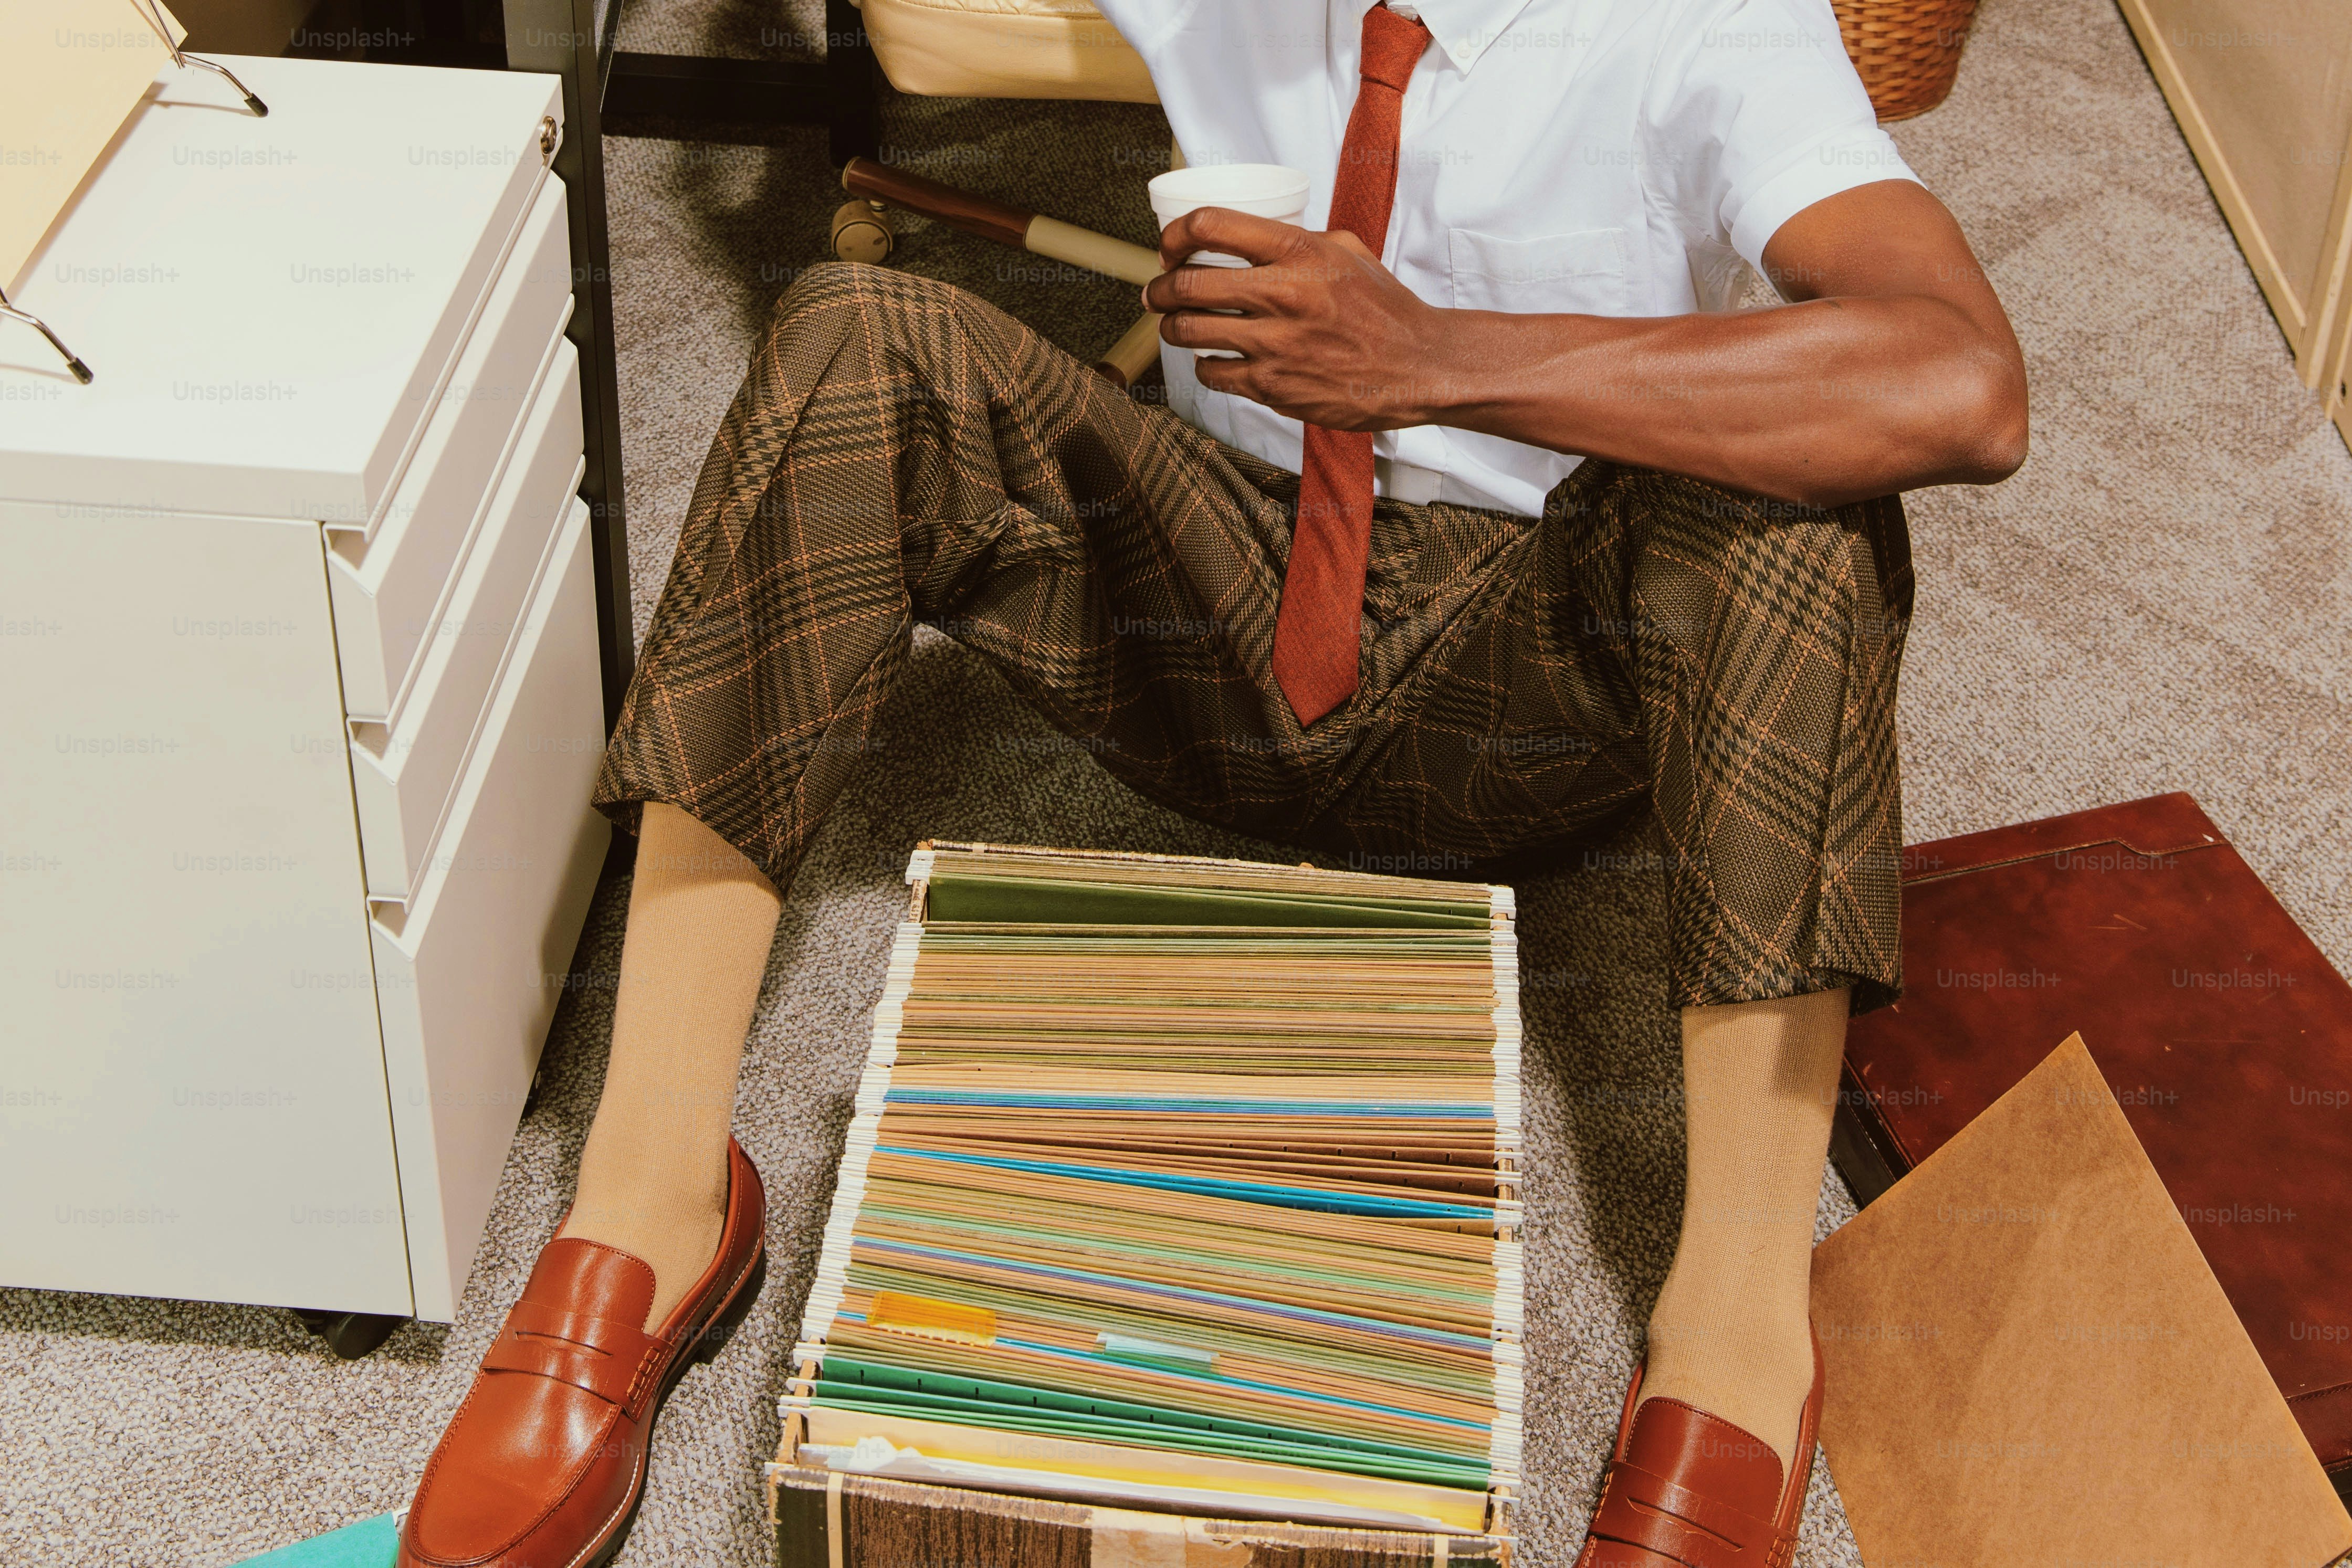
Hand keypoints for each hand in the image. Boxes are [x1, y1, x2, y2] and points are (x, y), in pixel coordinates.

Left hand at [1141, 207, 1449, 430]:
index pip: (1211, 225)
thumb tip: (1247, 238)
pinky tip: (1212, 360)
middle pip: (1187, 284)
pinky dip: (1204, 366)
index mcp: (1299, 252)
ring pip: (1189, 331)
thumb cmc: (1384, 310)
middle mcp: (1283, 295)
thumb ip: (1296, 240)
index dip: (1175, 234)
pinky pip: (1212, 373)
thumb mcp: (1346, 251)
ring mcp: (1275, 345)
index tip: (1170, 248)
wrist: (1418, 367)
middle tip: (1156, 293)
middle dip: (1159, 288)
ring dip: (1171, 327)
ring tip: (1174, 325)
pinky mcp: (1273, 387)